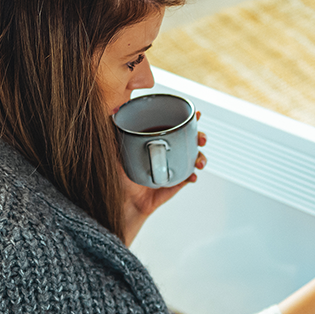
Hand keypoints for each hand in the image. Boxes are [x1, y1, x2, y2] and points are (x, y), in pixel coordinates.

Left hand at [120, 112, 205, 245]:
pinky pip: (189, 177)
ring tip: (199, 161)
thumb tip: (113, 111)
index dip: (188, 119)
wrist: (123, 202)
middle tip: (201, 138)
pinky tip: (192, 176)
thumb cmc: (117, 177)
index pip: (175, 125)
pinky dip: (193, 175)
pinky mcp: (176, 183)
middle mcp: (167, 152)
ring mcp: (173, 167)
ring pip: (194, 157)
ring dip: (201, 156)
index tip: (197, 114)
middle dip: (200, 136)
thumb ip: (116, 132)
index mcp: (156, 140)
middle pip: (190, 139)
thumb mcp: (115, 150)